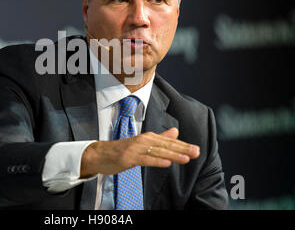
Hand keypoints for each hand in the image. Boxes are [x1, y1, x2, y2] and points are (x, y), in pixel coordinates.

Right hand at [80, 128, 199, 177]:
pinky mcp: (128, 158)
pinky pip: (145, 160)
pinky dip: (156, 161)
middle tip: (196, 152)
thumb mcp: (142, 143)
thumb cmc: (121, 150)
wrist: (99, 154)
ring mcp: (135, 149)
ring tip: (186, 158)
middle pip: (165, 145)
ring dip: (173, 154)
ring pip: (157, 152)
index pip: (168, 142)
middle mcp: (143, 141)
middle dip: (182, 149)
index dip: (182, 145)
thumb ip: (159, 138)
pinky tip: (167, 163)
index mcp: (147, 138)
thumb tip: (175, 132)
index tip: (196, 149)